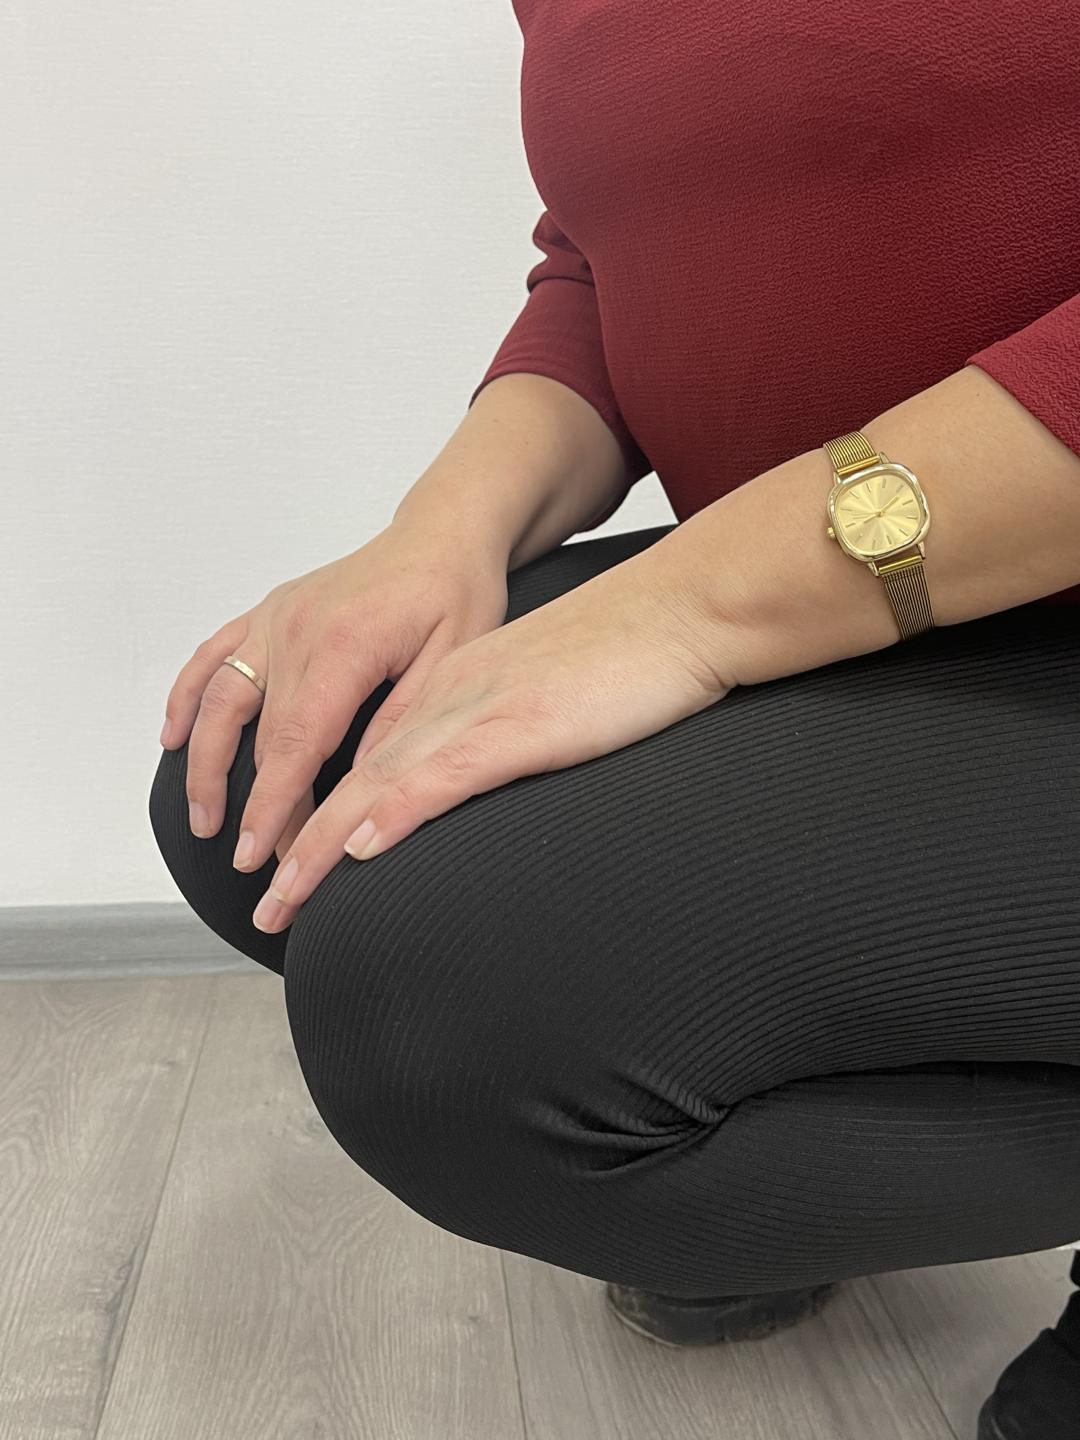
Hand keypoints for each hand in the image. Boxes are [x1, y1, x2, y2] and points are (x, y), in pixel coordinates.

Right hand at [159, 519, 510, 867]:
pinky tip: (173, 738)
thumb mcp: (452, 660)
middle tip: (253, 864)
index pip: (295, 747)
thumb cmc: (456, 592)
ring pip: (218, 701)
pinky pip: (213, 657)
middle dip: (251, 807)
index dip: (274, 808)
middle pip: (260, 739)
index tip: (262, 856)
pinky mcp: (269, 612)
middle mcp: (296, 630)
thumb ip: (401, 720)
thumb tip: (362, 786)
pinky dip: (186, 697)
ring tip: (203, 820)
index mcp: (343, 648)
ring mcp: (276, 618)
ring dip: (202, 765)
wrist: (441, 534)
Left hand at [251, 541, 733, 932]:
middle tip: (264, 908)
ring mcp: (480, 710)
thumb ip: (512, 744)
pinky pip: (441, 774)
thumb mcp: (553, 706)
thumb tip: (488, 790)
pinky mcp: (519, 724)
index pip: (373, 766)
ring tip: (280, 900)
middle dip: (299, 847)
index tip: (297, 873)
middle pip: (355, 781)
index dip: (326, 823)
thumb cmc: (631, 662)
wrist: (682, 609)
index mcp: (456, 694)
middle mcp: (450, 700)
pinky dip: (394, 812)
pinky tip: (360, 848)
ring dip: (321, 848)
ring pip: (378, 783)